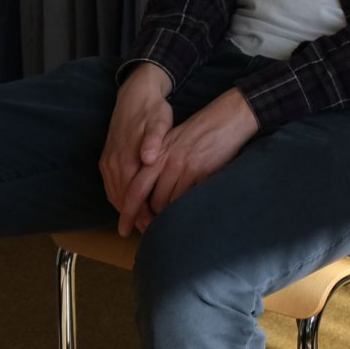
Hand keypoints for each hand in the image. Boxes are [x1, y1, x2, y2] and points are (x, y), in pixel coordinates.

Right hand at [100, 63, 175, 214]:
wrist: (134, 95)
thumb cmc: (152, 110)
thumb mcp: (159, 121)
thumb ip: (154, 140)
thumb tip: (149, 158)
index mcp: (127, 156)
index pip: (133, 194)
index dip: (141, 213)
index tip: (151, 228)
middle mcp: (114, 162)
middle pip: (122, 198)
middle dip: (133, 217)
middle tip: (148, 233)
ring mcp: (108, 161)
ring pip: (114, 194)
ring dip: (125, 211)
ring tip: (140, 225)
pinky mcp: (106, 159)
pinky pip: (110, 186)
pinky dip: (118, 199)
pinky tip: (130, 206)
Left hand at [119, 86, 259, 234]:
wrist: (225, 119)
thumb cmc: (197, 131)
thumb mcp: (171, 142)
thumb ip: (156, 163)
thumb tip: (147, 193)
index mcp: (157, 156)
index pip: (136, 188)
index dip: (128, 212)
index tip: (123, 229)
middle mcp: (169, 163)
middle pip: (154, 202)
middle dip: (152, 218)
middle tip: (152, 228)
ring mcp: (187, 168)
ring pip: (172, 203)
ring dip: (170, 215)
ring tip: (171, 221)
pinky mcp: (204, 173)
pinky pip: (190, 199)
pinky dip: (187, 208)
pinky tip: (188, 210)